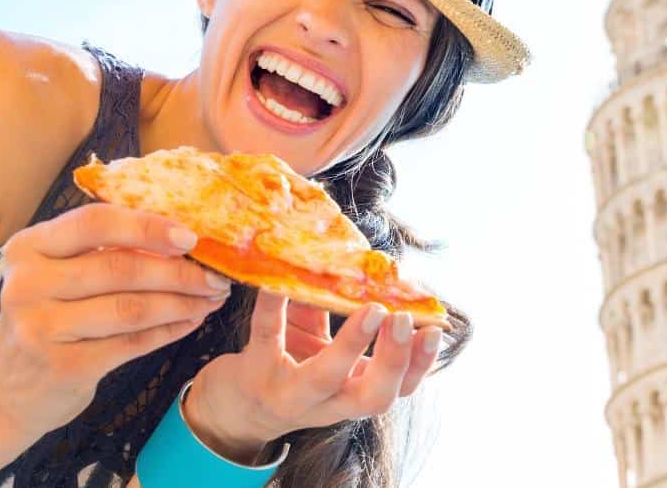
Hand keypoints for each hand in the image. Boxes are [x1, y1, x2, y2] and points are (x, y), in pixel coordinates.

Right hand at [0, 202, 232, 438]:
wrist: (5, 390)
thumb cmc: (46, 316)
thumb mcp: (56, 273)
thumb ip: (101, 250)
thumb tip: (181, 232)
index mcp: (29, 247)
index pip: (95, 223)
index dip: (148, 227)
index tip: (191, 235)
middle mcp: (27, 283)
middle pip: (120, 268)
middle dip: (179, 270)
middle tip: (217, 274)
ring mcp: (41, 328)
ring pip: (130, 308)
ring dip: (182, 302)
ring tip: (212, 297)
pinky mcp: (63, 367)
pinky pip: (131, 344)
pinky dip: (169, 330)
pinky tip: (191, 321)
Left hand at [181, 290, 442, 462]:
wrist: (233, 405)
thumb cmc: (290, 364)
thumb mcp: (324, 342)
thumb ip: (344, 308)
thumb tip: (367, 261)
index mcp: (351, 392)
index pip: (398, 389)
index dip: (420, 363)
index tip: (434, 329)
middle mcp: (327, 402)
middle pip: (374, 397)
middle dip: (394, 360)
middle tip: (401, 320)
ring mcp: (289, 392)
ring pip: (324, 379)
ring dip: (350, 345)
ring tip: (369, 308)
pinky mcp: (254, 372)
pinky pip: (267, 335)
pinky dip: (274, 305)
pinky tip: (279, 281)